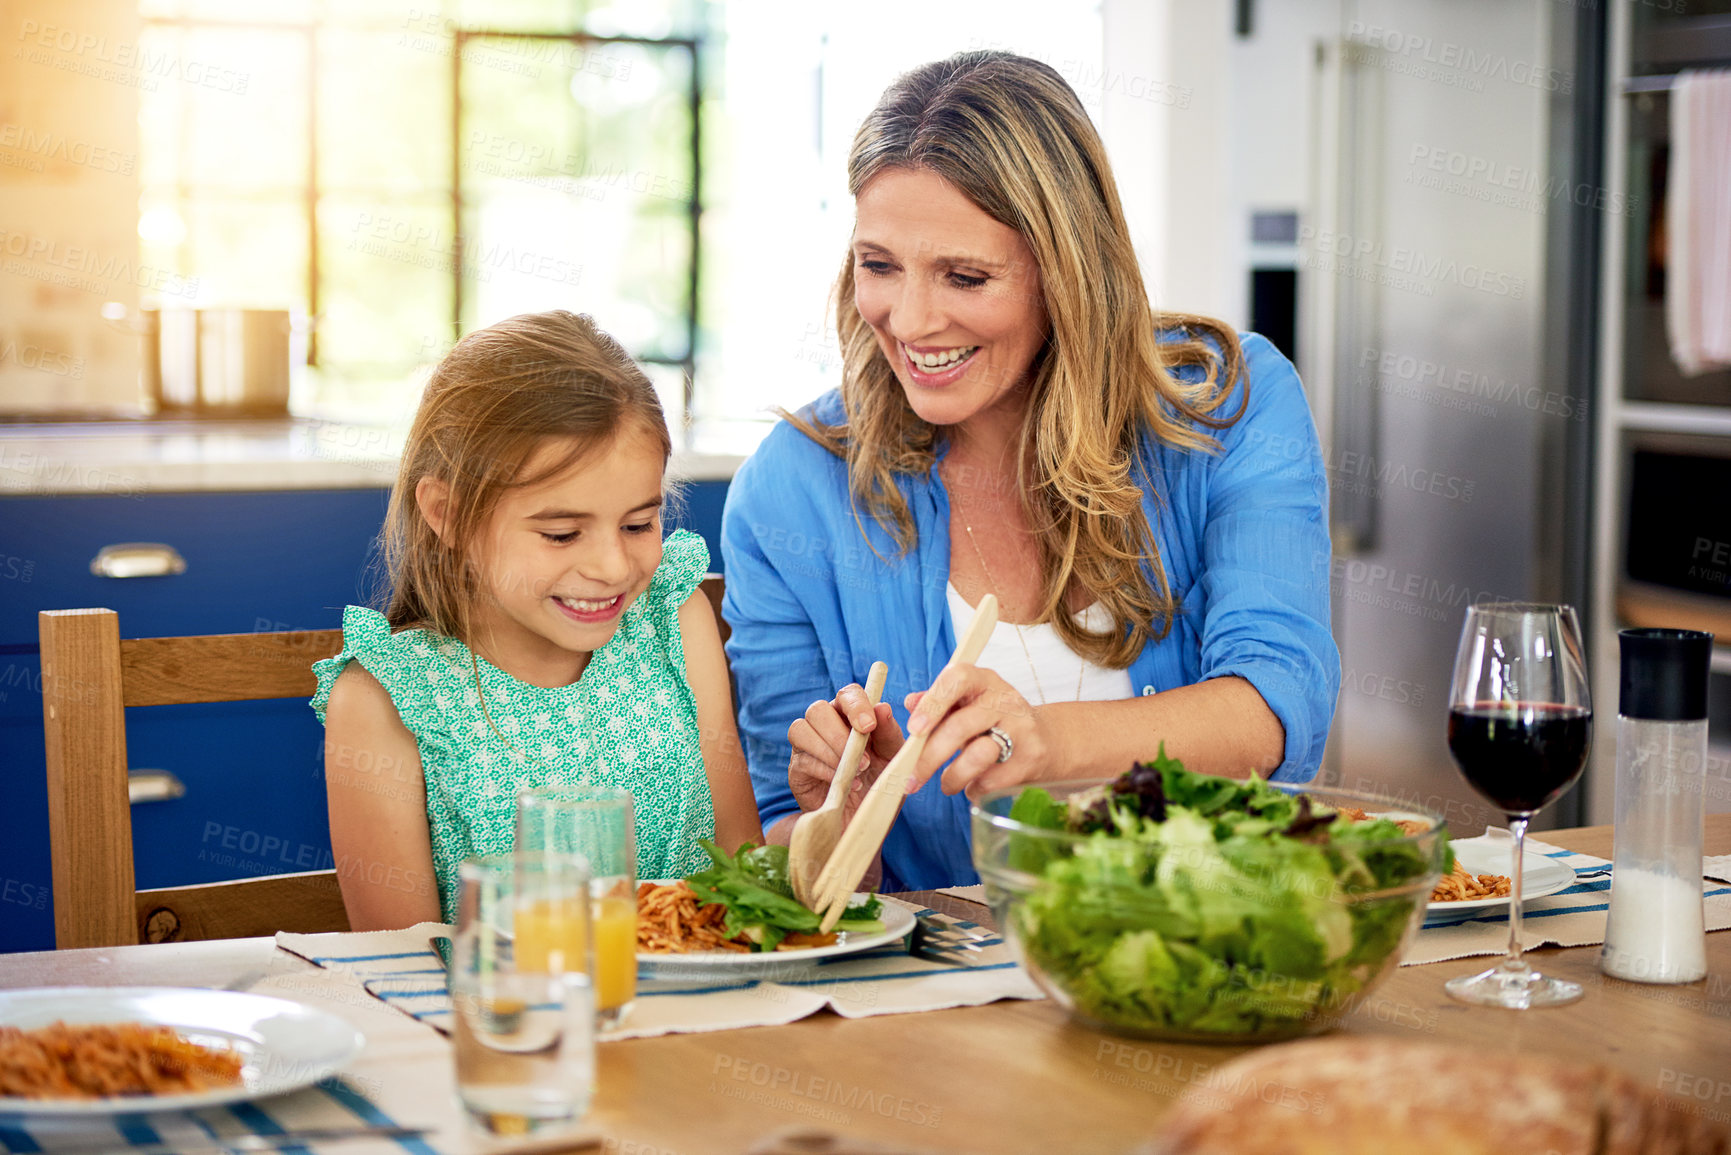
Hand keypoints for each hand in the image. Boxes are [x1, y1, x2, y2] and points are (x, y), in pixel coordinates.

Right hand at [786, 682, 906, 822]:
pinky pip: (803, 759)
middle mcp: (825, 724)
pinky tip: (846, 786)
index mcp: (850, 715)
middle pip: (818, 709)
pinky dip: (826, 771)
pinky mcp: (797, 768)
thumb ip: (889, 734)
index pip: (847, 695)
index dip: (856, 705)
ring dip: (830, 751)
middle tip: (864, 760)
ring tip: (856, 773)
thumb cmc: (879, 783)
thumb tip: (882, 707)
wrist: (863, 821)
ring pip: (801, 729)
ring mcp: (806, 745)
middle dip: (840, 734)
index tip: (869, 726)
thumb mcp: (893, 759)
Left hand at [904, 663, 1059, 796]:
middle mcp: (1004, 699)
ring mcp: (1021, 728)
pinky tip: (973, 787)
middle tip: (911, 778)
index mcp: (982, 680)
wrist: (1045, 738)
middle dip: (930, 757)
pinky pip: (993, 780)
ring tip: (947, 785)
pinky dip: (975, 789)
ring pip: (978, 755)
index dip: (932, 704)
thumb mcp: (965, 704)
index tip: (913, 730)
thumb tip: (910, 702)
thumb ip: (937, 702)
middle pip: (961, 726)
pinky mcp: (1032, 757)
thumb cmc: (992, 719)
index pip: (957, 679)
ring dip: (954, 776)